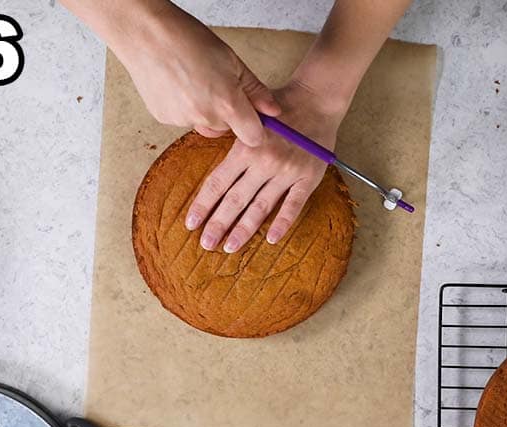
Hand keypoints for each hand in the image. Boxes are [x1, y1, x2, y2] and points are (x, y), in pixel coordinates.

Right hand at [109, 3, 279, 146]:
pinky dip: (184, 107)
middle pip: (227, 129)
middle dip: (227, 113)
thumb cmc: (189, 41)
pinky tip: (177, 85)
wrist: (148, 38)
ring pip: (204, 123)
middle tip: (218, 84)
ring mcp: (182, 120)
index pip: (253, 136)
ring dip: (204, 110)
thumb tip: (273, 109)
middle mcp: (205, 117)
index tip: (254, 117)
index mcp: (227, 103)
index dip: (256, 128)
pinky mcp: (164, 119)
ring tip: (194, 80)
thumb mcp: (232, 61)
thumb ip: (254, 90)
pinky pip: (183, 119)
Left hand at [186, 80, 344, 252]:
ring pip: (260, 207)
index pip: (218, 184)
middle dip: (218, 224)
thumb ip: (230, 140)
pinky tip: (270, 239)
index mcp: (245, 149)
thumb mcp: (246, 118)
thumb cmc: (277, 109)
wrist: (316, 98)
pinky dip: (283, 223)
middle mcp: (265, 163)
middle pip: (235, 200)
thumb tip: (207, 157)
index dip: (203, 205)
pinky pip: (294, 204)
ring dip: (243, 230)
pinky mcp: (309, 177)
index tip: (191, 223)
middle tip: (206, 244)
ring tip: (229, 247)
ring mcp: (287, 172)